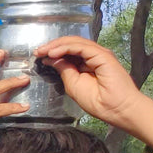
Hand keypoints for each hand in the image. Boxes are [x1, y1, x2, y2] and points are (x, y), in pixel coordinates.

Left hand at [33, 36, 152, 146]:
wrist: (115, 108)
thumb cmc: (97, 101)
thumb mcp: (73, 84)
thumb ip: (64, 70)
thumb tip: (51, 59)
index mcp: (86, 64)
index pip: (68, 52)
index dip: (52, 51)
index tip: (38, 56)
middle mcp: (92, 56)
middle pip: (70, 44)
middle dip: (52, 46)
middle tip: (37, 51)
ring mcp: (98, 54)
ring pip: (75, 43)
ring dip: (56, 45)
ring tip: (43, 51)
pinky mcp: (102, 55)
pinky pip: (80, 47)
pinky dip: (65, 48)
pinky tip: (53, 53)